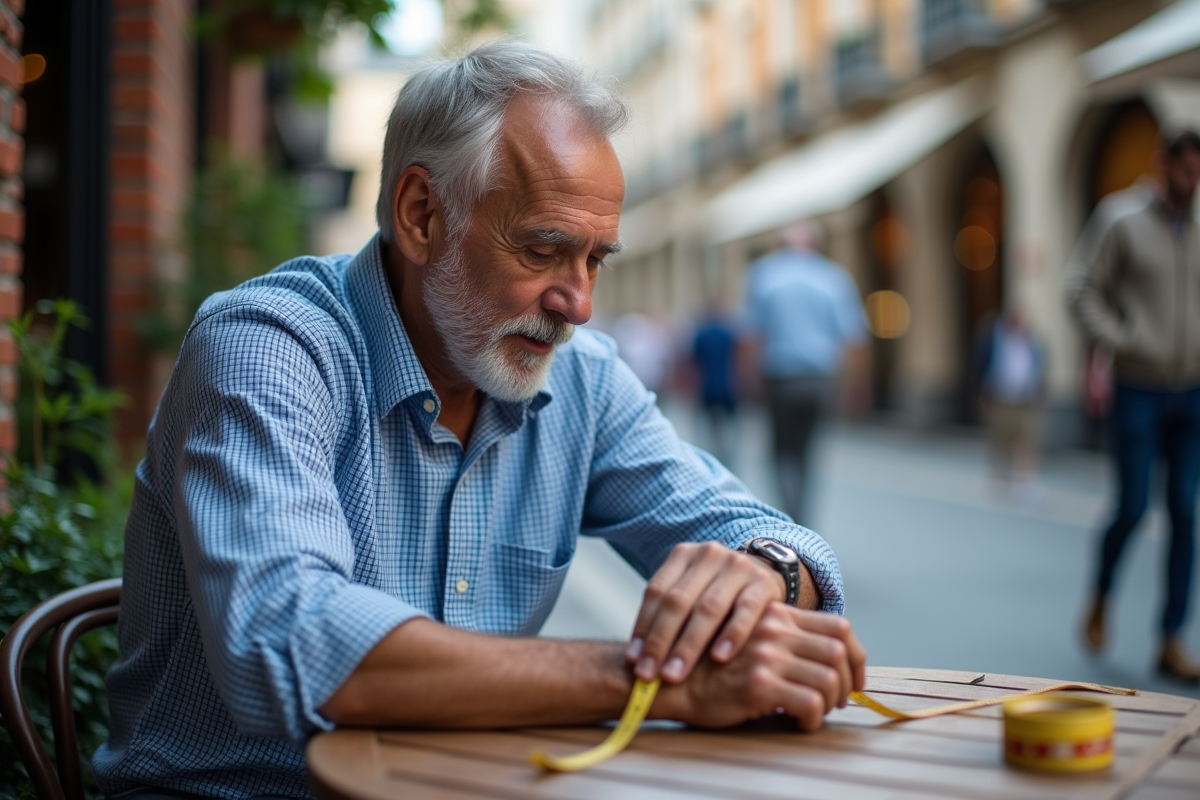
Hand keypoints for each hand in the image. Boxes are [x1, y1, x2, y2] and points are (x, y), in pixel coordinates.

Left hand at [626, 541, 787, 683]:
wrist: (766, 571)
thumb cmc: (720, 592)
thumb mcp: (692, 590)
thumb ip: (669, 614)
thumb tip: (638, 658)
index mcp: (683, 555)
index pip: (656, 592)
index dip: (643, 627)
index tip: (633, 660)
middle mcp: (709, 555)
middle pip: (678, 601)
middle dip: (660, 642)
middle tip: (649, 674)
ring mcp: (738, 566)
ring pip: (708, 608)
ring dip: (689, 645)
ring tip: (675, 673)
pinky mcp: (764, 583)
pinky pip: (745, 611)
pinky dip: (731, 635)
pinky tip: (719, 658)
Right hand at [654, 604, 866, 730]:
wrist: (672, 681)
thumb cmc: (713, 667)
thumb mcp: (750, 638)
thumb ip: (782, 638)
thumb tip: (827, 659)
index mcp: (776, 614)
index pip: (839, 626)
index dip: (856, 654)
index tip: (854, 678)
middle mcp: (775, 629)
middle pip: (839, 651)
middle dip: (847, 682)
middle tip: (838, 701)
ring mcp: (767, 655)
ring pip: (829, 679)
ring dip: (831, 702)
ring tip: (817, 713)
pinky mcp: (759, 684)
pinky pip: (810, 704)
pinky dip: (813, 719)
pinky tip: (798, 723)